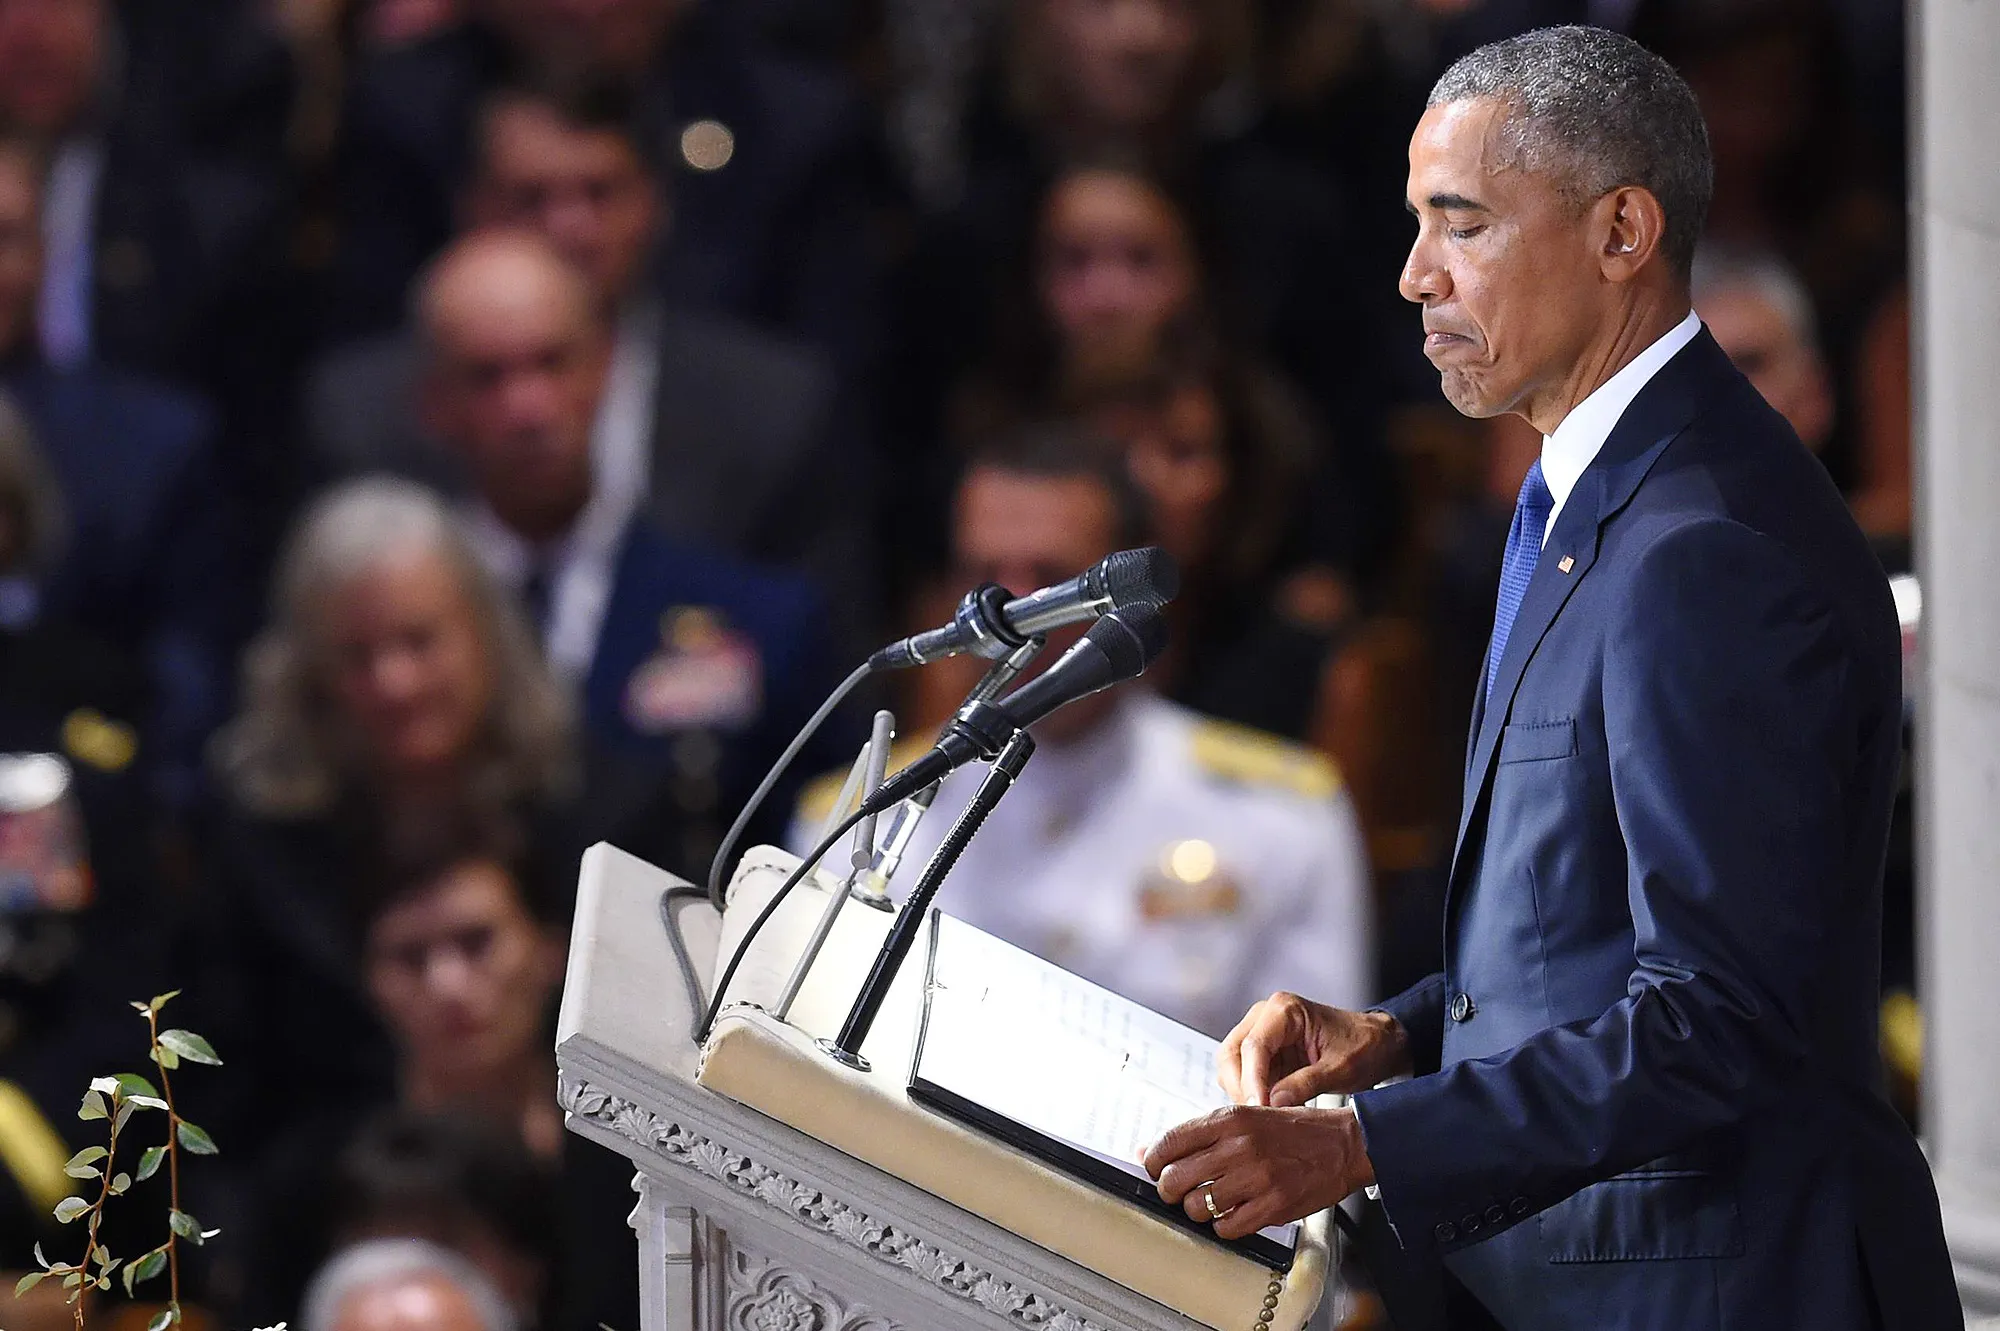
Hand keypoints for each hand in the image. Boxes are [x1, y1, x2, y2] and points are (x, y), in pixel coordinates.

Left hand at [1144, 1105, 1373, 1239]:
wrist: (1343, 1145)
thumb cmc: (1292, 1131)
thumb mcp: (1245, 1117)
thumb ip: (1199, 1134)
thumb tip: (1148, 1151)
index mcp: (1229, 1118)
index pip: (1169, 1143)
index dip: (1153, 1162)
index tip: (1155, 1169)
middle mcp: (1239, 1146)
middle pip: (1175, 1179)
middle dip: (1170, 1190)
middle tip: (1180, 1191)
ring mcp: (1256, 1178)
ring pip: (1196, 1207)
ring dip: (1198, 1210)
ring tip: (1212, 1203)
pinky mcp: (1273, 1206)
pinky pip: (1226, 1228)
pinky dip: (1224, 1227)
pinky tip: (1234, 1214)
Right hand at [1220, 993, 1409, 1107]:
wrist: (1377, 1043)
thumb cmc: (1363, 1045)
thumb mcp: (1341, 1068)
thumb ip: (1306, 1084)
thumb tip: (1274, 1102)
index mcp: (1285, 1010)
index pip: (1254, 1046)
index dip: (1252, 1080)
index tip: (1259, 1107)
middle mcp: (1266, 1017)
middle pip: (1232, 1054)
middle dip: (1241, 1087)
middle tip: (1259, 1115)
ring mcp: (1262, 1034)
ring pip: (1232, 1066)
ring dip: (1244, 1092)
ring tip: (1267, 1114)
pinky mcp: (1264, 1053)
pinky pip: (1244, 1075)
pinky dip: (1252, 1093)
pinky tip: (1269, 1109)